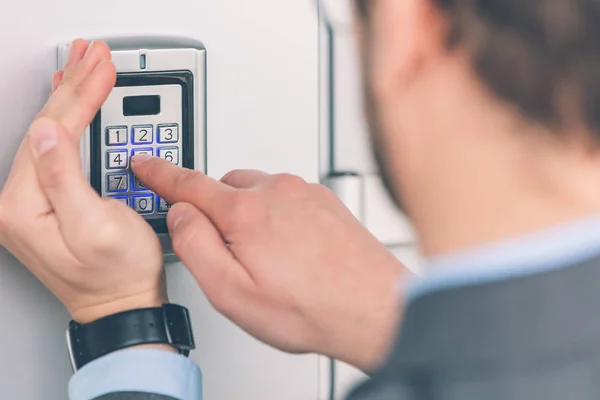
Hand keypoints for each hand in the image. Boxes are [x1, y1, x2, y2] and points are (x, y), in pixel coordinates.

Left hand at [0, 40, 164, 323]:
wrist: (123, 304)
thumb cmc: (117, 273)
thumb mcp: (94, 227)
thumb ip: (64, 179)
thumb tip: (47, 133)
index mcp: (23, 205)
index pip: (52, 131)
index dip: (81, 94)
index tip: (102, 67)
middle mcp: (17, 202)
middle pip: (46, 126)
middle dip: (74, 85)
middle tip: (94, 54)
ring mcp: (30, 202)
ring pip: (49, 133)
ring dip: (70, 97)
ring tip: (83, 67)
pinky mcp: (47, 203)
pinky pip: (55, 150)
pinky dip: (70, 122)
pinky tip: (72, 108)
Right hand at [132, 157, 405, 371]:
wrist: (375, 309)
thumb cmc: (311, 307)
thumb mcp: (232, 292)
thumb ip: (195, 246)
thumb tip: (180, 214)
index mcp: (246, 211)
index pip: (188, 183)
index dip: (159, 173)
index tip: (144, 163)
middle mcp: (277, 191)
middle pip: (224, 188)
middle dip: (215, 211)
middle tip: (228, 254)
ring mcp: (305, 193)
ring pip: (256, 192)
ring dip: (249, 216)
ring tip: (268, 262)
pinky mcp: (324, 200)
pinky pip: (286, 198)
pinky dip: (277, 216)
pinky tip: (291, 252)